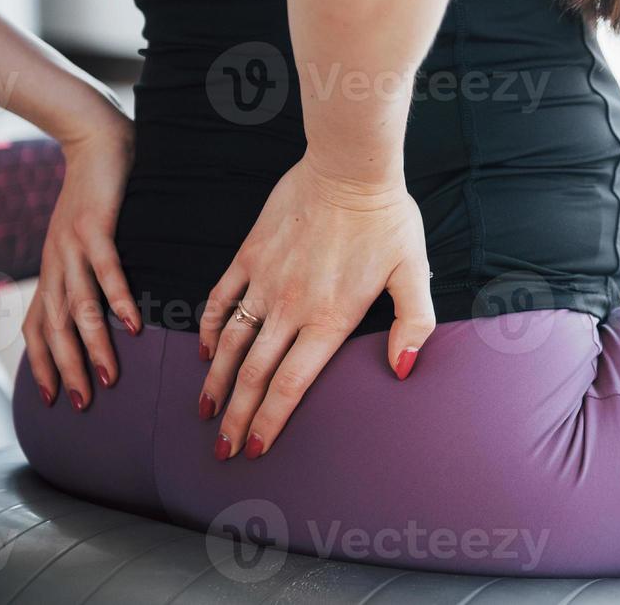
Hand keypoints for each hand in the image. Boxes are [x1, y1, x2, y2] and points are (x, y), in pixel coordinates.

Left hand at [23, 110, 137, 410]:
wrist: (92, 136)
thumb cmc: (98, 187)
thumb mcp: (87, 235)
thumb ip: (92, 268)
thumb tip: (110, 302)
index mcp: (52, 267)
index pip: (37, 326)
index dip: (40, 363)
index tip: (50, 398)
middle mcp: (55, 262)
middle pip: (54, 327)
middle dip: (66, 368)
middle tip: (82, 403)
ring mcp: (72, 245)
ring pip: (77, 306)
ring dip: (92, 344)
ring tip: (108, 375)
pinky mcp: (95, 226)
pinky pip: (106, 271)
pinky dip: (117, 300)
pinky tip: (129, 325)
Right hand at [197, 157, 434, 459]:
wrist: (349, 167)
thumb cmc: (387, 220)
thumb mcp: (414, 273)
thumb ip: (413, 325)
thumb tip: (402, 369)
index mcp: (330, 319)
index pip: (291, 386)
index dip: (269, 422)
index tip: (255, 449)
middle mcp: (291, 307)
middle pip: (254, 375)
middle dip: (235, 418)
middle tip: (221, 451)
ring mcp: (265, 281)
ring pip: (231, 344)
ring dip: (215, 382)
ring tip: (205, 412)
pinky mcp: (249, 255)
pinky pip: (221, 299)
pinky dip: (211, 328)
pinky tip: (207, 351)